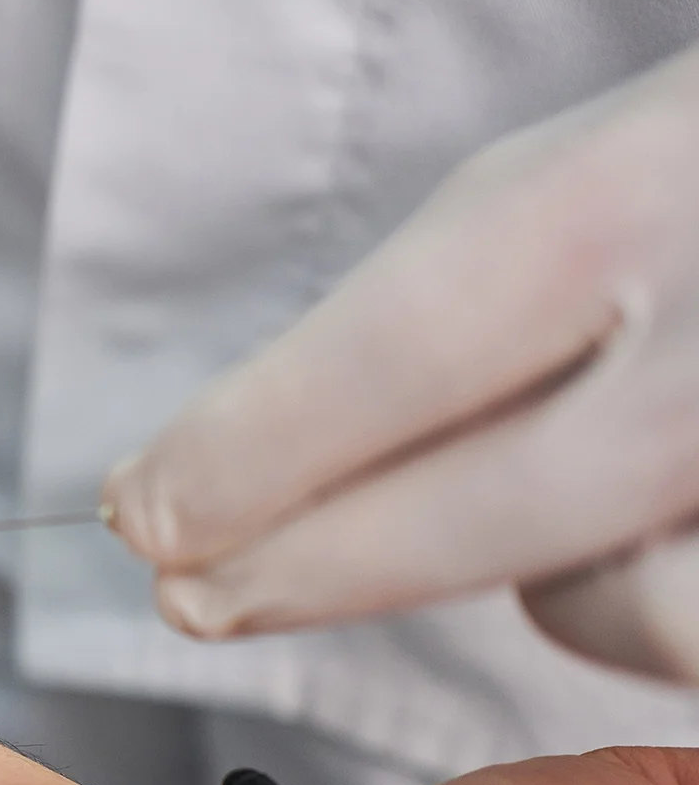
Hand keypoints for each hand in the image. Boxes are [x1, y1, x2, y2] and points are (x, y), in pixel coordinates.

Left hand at [103, 44, 698, 681]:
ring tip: (559, 484)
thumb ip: (470, 295)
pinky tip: (663, 527)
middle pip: (469, 517)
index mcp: (644, 192)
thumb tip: (258, 462)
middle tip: (186, 589)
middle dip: (303, 568)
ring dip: (539, 571)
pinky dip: (658, 600)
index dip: (244, 458)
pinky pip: (693, 626)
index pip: (388, 360)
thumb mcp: (609, 159)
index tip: (142, 512)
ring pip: (606, 601)